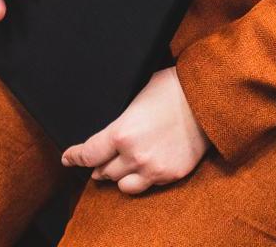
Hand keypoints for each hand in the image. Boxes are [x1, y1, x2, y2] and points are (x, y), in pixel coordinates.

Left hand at [61, 67, 208, 194]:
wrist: (209, 98)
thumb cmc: (173, 88)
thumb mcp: (137, 95)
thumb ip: (121, 118)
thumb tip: (110, 126)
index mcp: (121, 132)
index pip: (88, 154)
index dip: (74, 157)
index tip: (67, 159)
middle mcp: (134, 155)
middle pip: (103, 171)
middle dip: (98, 165)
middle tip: (98, 161)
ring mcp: (153, 168)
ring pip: (123, 185)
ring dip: (118, 176)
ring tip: (121, 167)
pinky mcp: (170, 175)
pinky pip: (147, 186)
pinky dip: (141, 179)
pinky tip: (143, 168)